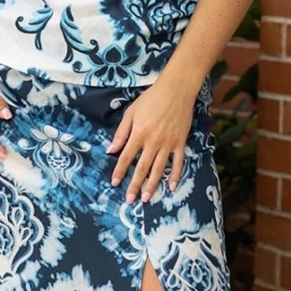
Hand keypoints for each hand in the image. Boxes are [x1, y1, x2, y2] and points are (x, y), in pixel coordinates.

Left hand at [106, 80, 193, 202]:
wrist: (176, 89)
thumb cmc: (151, 98)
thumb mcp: (131, 111)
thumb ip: (121, 132)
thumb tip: (111, 150)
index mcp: (139, 133)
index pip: (126, 157)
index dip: (119, 171)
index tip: (114, 183)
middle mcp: (153, 141)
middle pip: (142, 167)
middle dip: (134, 185)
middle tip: (129, 200)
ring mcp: (168, 143)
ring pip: (158, 169)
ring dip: (152, 185)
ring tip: (147, 199)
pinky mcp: (180, 142)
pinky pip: (178, 163)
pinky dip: (175, 176)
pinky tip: (171, 187)